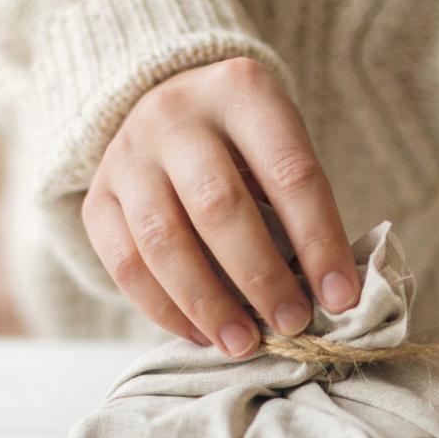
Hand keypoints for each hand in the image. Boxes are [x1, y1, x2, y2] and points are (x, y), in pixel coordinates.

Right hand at [82, 58, 359, 355]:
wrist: (168, 110)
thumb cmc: (245, 147)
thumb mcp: (281, 148)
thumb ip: (301, 210)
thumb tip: (328, 295)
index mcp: (243, 92)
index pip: (290, 173)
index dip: (319, 241)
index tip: (341, 297)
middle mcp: (176, 115)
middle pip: (219, 207)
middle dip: (261, 277)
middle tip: (293, 326)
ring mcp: (128, 156)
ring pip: (163, 241)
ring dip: (208, 304)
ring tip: (244, 345)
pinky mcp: (97, 198)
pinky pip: (124, 264)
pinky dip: (164, 309)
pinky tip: (201, 335)